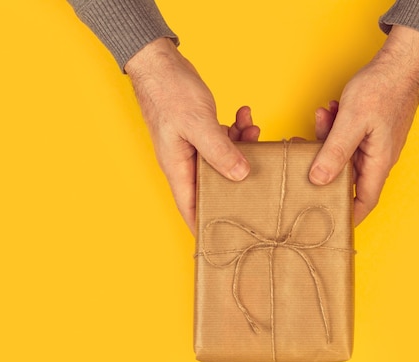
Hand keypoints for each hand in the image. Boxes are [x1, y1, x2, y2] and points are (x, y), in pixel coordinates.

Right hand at [124, 38, 258, 233]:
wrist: (158, 61)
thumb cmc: (169, 92)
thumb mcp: (198, 123)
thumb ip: (220, 150)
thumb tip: (241, 175)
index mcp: (178, 168)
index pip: (190, 208)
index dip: (205, 227)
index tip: (223, 242)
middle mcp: (185, 161)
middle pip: (213, 185)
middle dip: (237, 182)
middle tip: (260, 178)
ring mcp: (193, 146)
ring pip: (223, 160)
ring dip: (241, 149)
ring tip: (254, 132)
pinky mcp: (200, 131)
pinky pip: (223, 139)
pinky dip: (236, 131)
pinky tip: (245, 117)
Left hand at [310, 25, 418, 224]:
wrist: (400, 61)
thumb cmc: (383, 88)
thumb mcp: (352, 121)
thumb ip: (335, 152)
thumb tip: (318, 180)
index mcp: (378, 162)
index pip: (364, 201)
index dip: (347, 215)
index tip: (328, 223)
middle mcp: (377, 157)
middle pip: (346, 176)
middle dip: (324, 166)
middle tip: (304, 151)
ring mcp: (373, 143)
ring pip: (343, 154)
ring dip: (327, 140)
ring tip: (322, 118)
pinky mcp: (368, 130)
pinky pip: (345, 137)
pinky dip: (333, 127)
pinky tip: (329, 111)